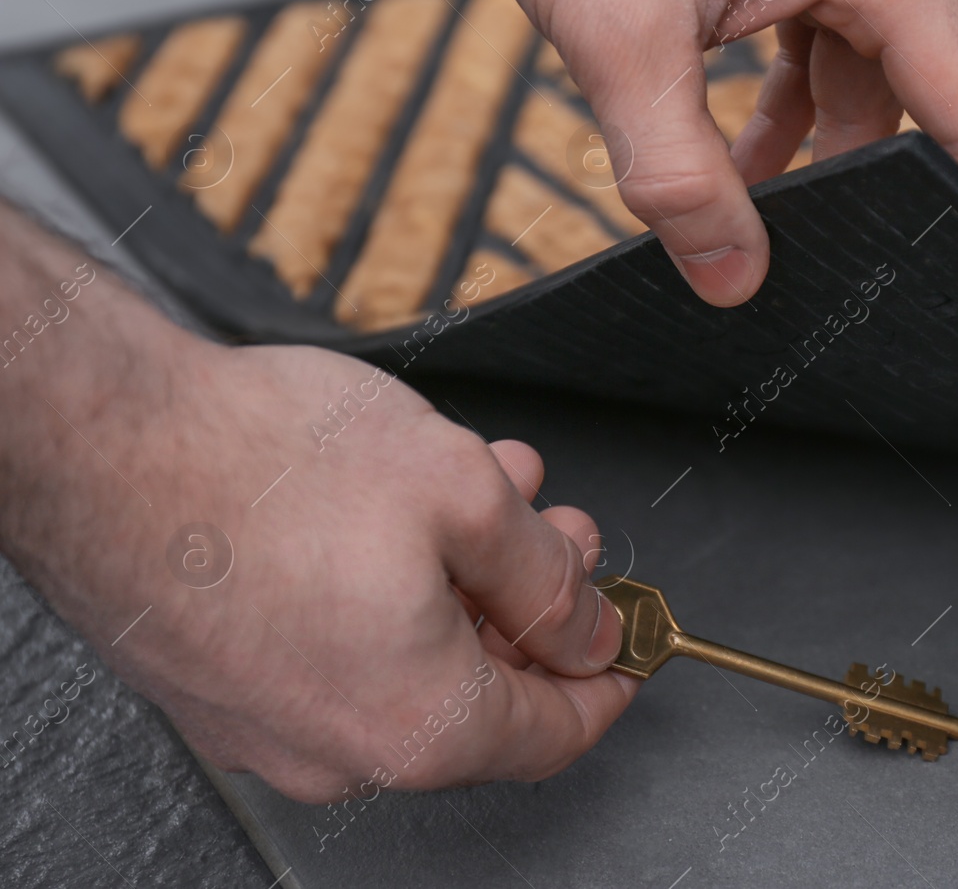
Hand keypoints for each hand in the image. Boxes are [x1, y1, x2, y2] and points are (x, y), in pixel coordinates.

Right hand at [1, 236, 632, 800]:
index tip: (627, 639)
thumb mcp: (467, 494)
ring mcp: (272, 725)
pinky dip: (393, 590)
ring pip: (412, 662)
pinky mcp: (224, 684)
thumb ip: (545, 578)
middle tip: (557, 532)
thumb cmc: (261, 465)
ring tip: (487, 490)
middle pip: (483, 695)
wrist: (98, 441)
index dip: (607, 678)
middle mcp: (341, 748)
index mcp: (419, 726)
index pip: (555, 735)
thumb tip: (586, 628)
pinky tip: (404, 509)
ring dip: (466, 580)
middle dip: (534, 603)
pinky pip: (340, 653)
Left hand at [469, 0, 957, 306]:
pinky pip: (824, 32)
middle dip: (888, 184)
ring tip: (761, 214)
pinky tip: (739, 148)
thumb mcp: (620, 38)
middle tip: (870, 270)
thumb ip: (679, 176)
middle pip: (926, 92)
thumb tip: (731, 276)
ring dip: (819, 143)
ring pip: (866, 69)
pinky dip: (790, 94)